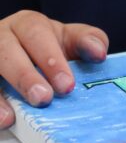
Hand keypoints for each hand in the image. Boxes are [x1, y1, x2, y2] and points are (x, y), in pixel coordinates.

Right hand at [0, 11, 107, 129]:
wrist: (19, 52)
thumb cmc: (45, 47)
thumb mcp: (68, 40)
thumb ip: (86, 41)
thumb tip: (98, 52)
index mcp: (27, 24)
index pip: (37, 34)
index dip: (51, 59)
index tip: (67, 85)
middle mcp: (2, 36)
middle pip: (8, 50)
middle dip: (26, 76)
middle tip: (44, 98)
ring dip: (1, 93)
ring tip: (13, 116)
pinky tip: (4, 119)